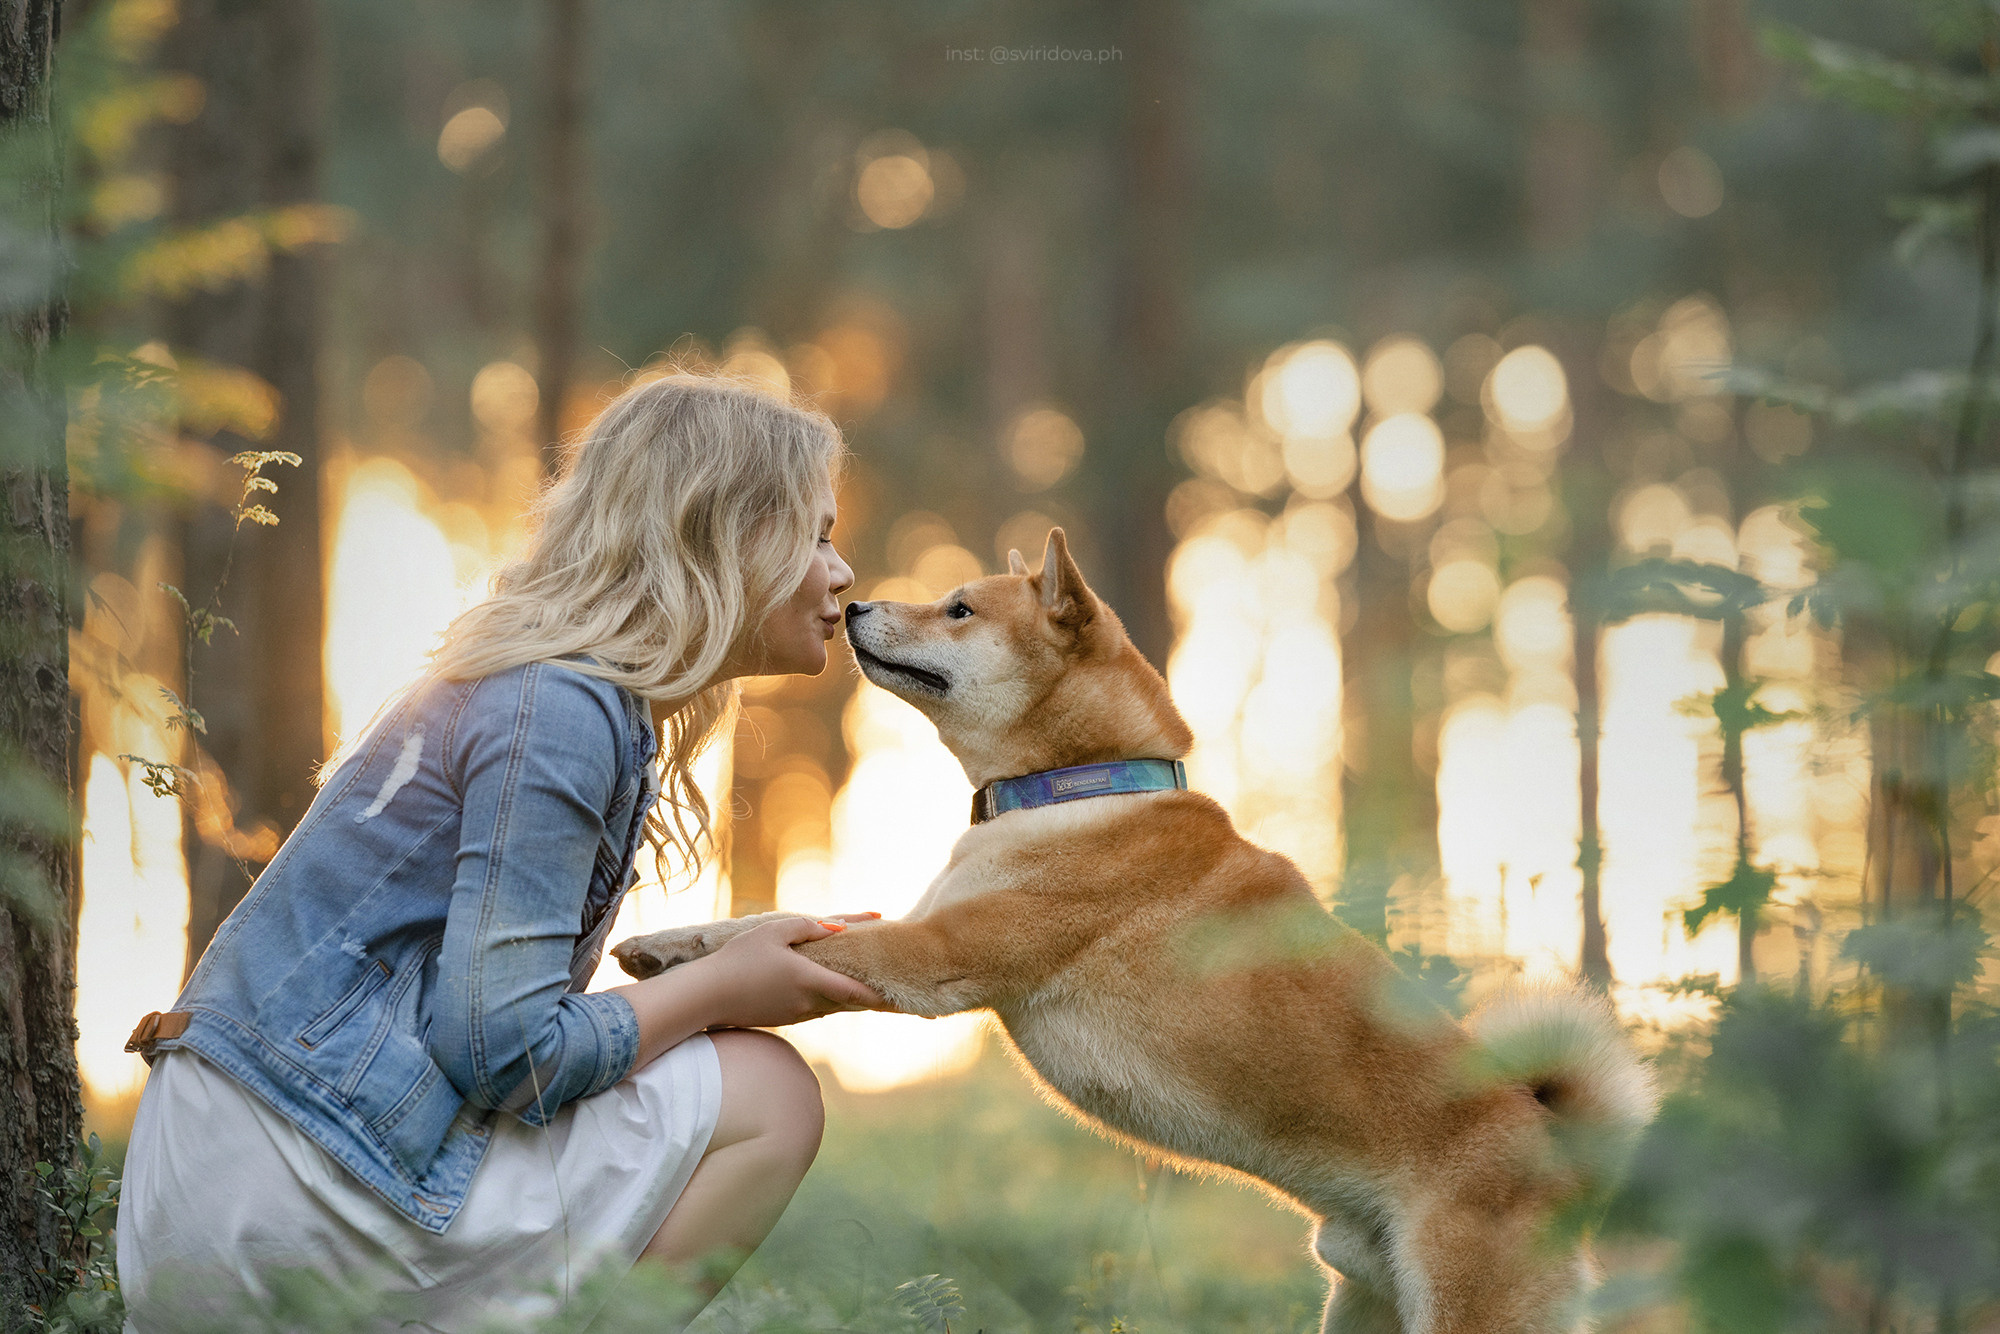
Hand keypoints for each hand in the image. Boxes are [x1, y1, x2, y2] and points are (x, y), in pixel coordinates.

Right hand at [686, 916, 888, 1026]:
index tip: (900, 996)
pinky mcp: (782, 1019)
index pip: (855, 992)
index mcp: (810, 981)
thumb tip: (837, 928)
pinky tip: (827, 989)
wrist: (707, 996)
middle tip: (893, 993)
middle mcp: (807, 1003)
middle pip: (848, 1002)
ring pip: (832, 1006)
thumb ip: (807, 927)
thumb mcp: (773, 932)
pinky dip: (827, 1000)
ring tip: (867, 987)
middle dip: (870, 997)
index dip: (879, 994)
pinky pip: (814, 1009)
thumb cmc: (739, 960)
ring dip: (848, 998)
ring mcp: (795, 1014)